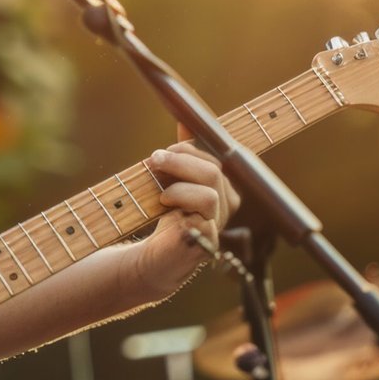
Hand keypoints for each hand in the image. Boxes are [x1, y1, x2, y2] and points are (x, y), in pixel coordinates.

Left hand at [127, 141, 240, 301]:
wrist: (154, 257)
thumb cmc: (164, 217)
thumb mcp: (171, 179)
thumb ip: (182, 155)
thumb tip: (186, 122)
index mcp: (220, 187)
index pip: (213, 158)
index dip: (189, 150)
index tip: (164, 151)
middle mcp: (225, 206)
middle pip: (213, 171)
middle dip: (179, 161)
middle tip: (153, 162)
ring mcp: (217, 225)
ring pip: (209, 195)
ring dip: (178, 187)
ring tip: (160, 193)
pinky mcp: (204, 244)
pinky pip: (201, 220)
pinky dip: (179, 207)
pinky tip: (164, 206)